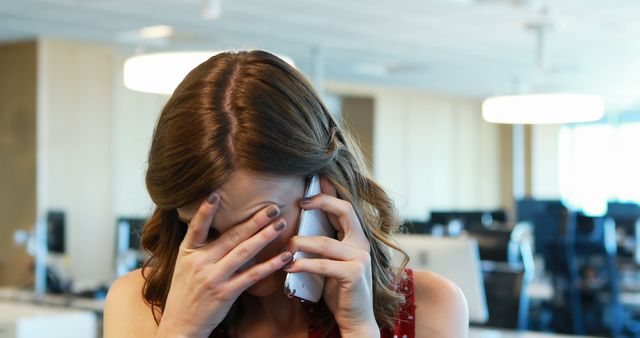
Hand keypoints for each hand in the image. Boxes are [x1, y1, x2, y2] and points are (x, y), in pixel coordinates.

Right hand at [156, 193, 292, 337]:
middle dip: (254, 220)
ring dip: (265, 236)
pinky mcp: (226, 293)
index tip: (216, 193)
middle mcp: (200, 262)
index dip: (205, 211)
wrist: (180, 325)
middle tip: (272, 207)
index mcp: (188, 252)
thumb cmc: (185, 292)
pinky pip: (252, 275)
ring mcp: (213, 278)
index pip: (196, 227)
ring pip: (244, 252)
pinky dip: (270, 265)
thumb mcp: (184, 265)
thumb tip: (218, 224)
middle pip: (231, 236)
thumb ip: (200, 246)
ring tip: (281, 224)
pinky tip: (284, 256)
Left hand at [284, 177, 378, 336]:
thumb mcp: (330, 261)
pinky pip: (323, 264)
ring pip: (326, 241)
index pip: (345, 206)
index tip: (311, 185)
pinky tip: (289, 267)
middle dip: (321, 201)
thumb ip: (322, 244)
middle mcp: (362, 243)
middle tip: (300, 202)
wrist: (355, 317)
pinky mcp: (354, 274)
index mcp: (357, 237)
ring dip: (301, 242)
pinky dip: (303, 265)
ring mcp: (360, 258)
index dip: (329, 193)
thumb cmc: (339, 289)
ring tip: (286, 246)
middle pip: (345, 210)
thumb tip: (299, 228)